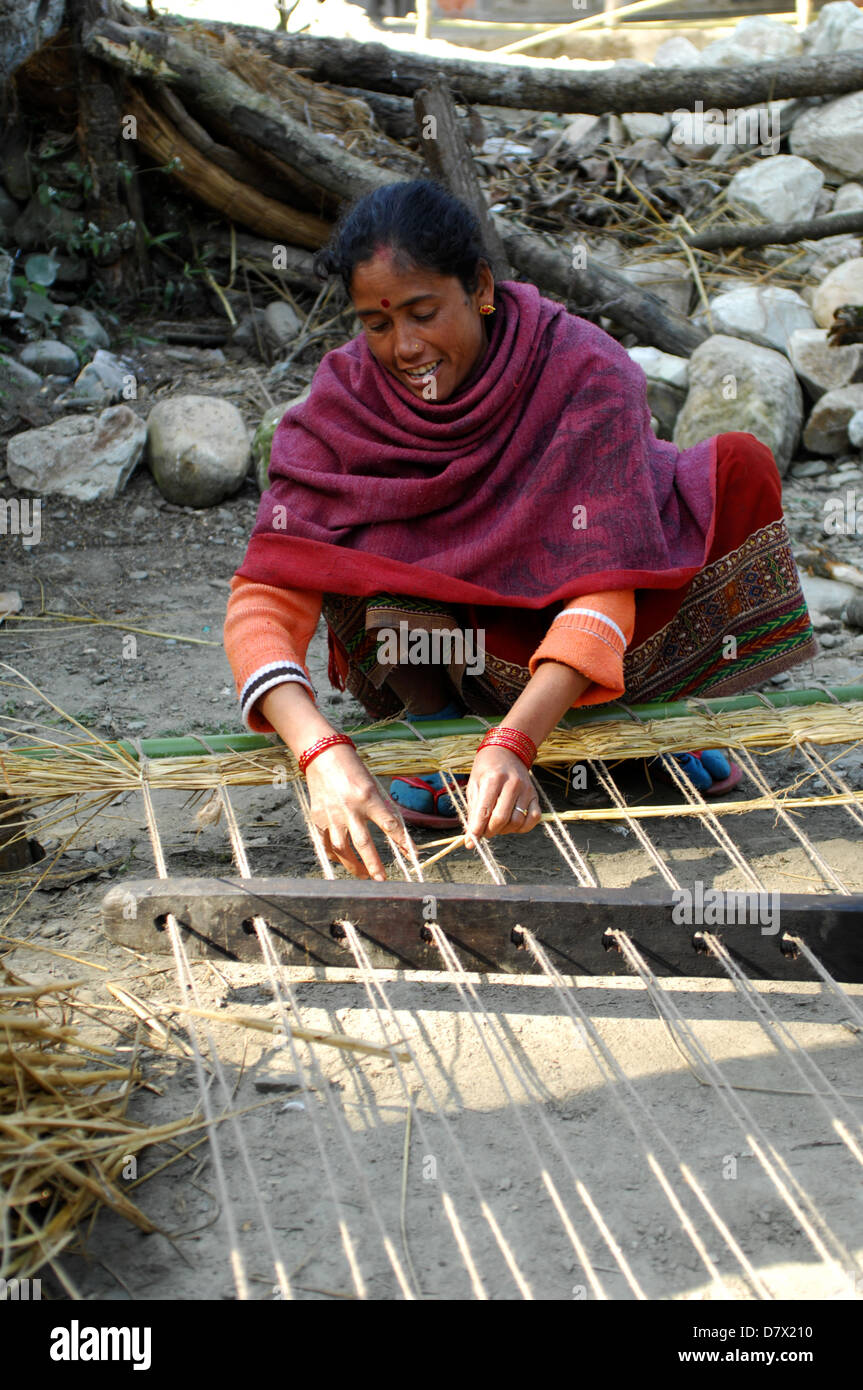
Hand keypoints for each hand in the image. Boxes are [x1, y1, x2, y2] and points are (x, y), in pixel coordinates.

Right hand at [305, 744, 410, 879]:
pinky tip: (342, 861)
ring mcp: (332, 814)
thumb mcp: (372, 785)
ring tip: (362, 876)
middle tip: (382, 880)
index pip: (390, 825)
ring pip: (342, 848)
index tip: (413, 856)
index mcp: (368, 797)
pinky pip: (325, 843)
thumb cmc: (352, 769)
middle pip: (364, 843)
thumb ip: (380, 808)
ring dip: (352, 866)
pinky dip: (334, 855)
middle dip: (373, 865)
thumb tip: (394, 831)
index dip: (403, 842)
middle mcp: (350, 808)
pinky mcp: (318, 817)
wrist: (323, 755)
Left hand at [465, 746, 541, 846]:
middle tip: (484, 832)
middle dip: (489, 831)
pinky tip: (512, 825)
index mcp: (492, 779)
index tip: (470, 842)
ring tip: (496, 825)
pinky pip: (534, 818)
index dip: (476, 829)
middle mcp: (512, 784)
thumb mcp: (474, 785)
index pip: (484, 810)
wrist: (507, 751)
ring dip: (505, 830)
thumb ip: (473, 811)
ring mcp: (526, 789)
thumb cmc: (486, 769)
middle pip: (501, 819)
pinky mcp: (535, 795)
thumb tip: (470, 837)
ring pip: (517, 821)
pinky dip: (523, 827)